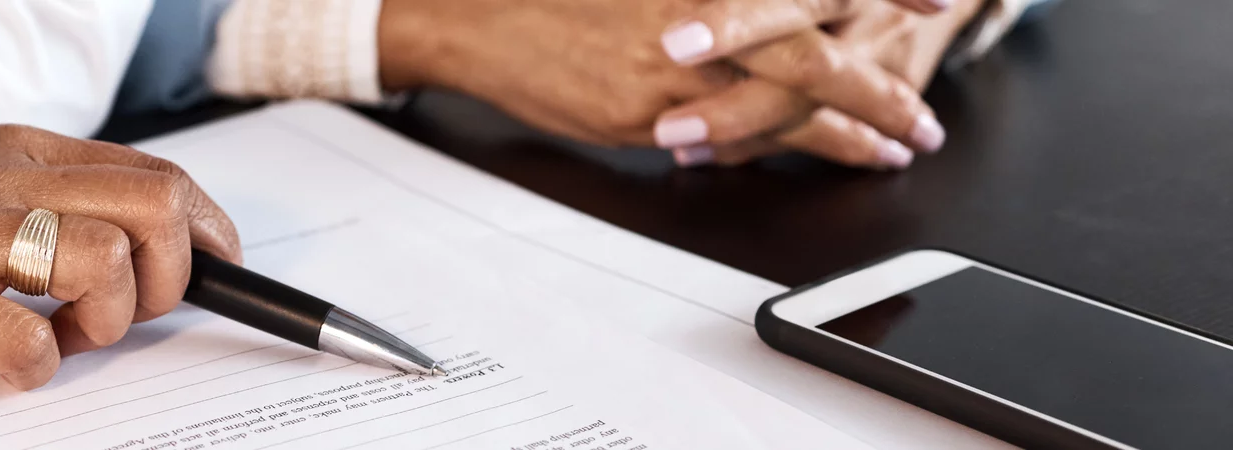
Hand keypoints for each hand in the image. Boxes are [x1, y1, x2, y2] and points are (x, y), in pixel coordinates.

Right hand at [0, 125, 241, 388]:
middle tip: (120, 319)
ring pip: (101, 261)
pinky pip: (17, 337)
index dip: (205, 234)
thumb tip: (130, 252)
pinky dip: (33, 367)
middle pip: (153, 209)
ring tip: (55, 341)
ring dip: (103, 323)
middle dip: (170, 277)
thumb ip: (35, 208)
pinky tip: (4, 367)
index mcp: (13, 153)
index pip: (155, 176)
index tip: (216, 274)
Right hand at [375, 0, 944, 153]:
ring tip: (892, 146)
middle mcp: (705, 11)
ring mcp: (680, 62)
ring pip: (789, 98)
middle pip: (818, 41)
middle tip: (923, 115)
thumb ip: (716, 7)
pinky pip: (737, 135)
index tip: (936, 2)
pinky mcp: (653, 109)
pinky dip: (785, 147)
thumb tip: (777, 18)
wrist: (486, 17)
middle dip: (879, 83)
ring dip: (849, 128)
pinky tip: (816, 156)